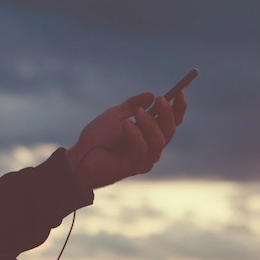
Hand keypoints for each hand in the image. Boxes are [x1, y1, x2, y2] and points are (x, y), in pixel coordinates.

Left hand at [66, 91, 187, 189]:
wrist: (79, 157)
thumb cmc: (97, 138)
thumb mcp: (115, 115)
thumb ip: (132, 104)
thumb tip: (151, 95)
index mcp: (149, 133)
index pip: (171, 122)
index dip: (178, 108)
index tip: (180, 92)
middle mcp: (151, 146)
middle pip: (169, 130)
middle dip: (167, 114)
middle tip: (161, 100)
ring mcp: (145, 158)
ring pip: (159, 140)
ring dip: (150, 123)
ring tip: (138, 112)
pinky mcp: (135, 166)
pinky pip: (141, 149)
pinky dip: (135, 135)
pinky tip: (126, 125)